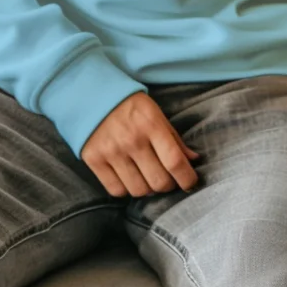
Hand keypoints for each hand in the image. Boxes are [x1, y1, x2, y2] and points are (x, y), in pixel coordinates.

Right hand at [82, 92, 200, 197]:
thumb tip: (193, 160)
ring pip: (138, 190)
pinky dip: (126, 189)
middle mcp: (132, 140)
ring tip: (147, 178)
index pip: (174, 161)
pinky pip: (116, 190)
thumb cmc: (130, 106)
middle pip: (158, 181)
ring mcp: (111, 152)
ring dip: (147, 189)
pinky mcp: (94, 160)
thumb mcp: (156, 113)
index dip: (187, 178)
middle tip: (166, 178)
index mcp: (151, 125)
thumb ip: (174, 138)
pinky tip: (129, 178)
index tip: (190, 182)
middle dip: (167, 185)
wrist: (93, 96)